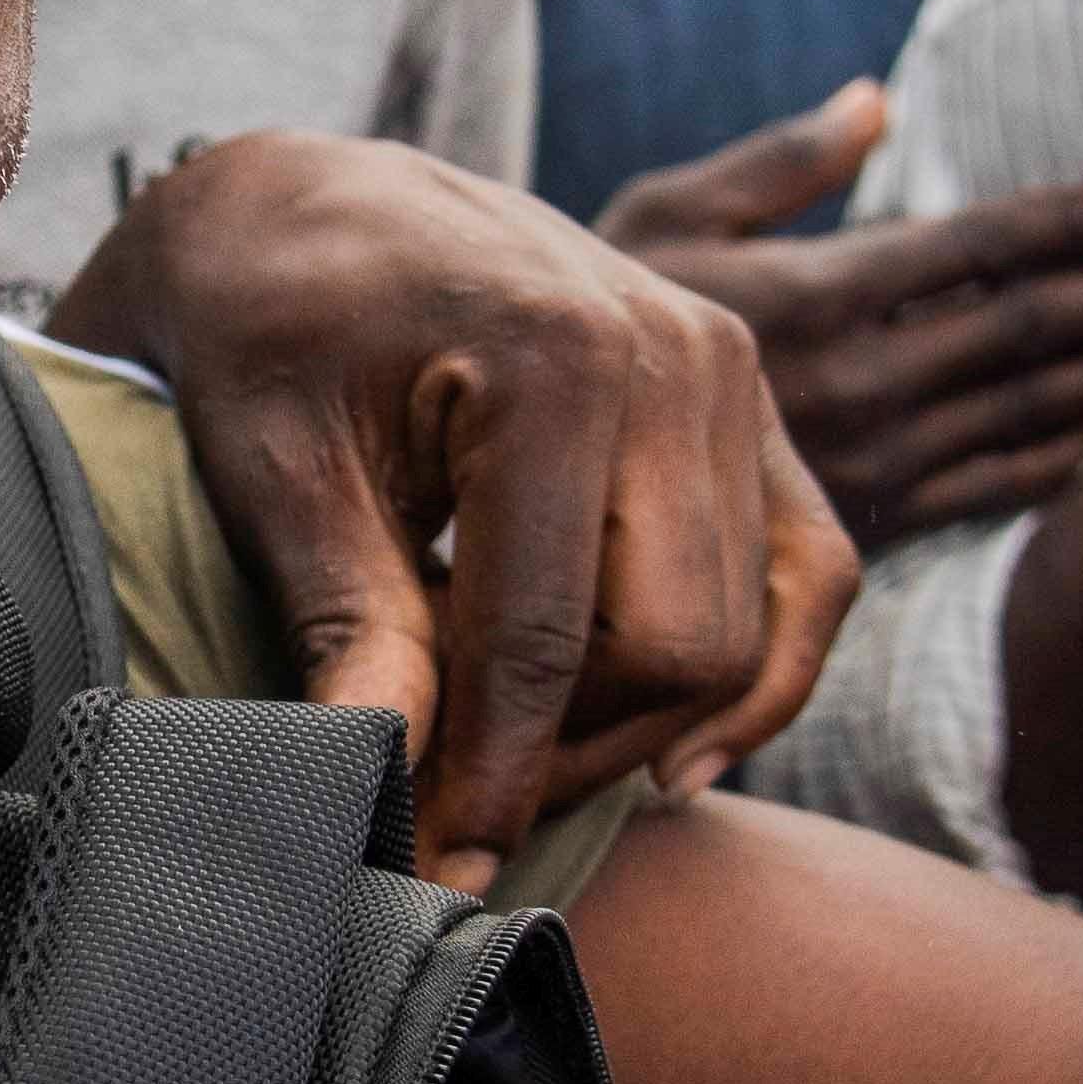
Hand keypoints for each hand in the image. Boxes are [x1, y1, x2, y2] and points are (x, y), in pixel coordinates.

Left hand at [46, 130, 847, 890]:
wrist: (310, 213)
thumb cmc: (271, 331)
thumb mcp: (278, 472)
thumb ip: (348, 622)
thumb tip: (386, 774)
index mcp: (555, 354)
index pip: (546, 634)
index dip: (493, 775)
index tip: (436, 870)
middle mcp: (678, 351)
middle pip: (676, 647)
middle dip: (565, 755)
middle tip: (450, 806)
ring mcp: (731, 370)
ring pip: (745, 632)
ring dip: (636, 727)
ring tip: (513, 763)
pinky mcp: (749, 401)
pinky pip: (811, 573)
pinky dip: (761, 675)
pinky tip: (671, 758)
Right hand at [605, 82, 1082, 550]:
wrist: (539, 470)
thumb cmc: (597, 316)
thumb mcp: (667, 214)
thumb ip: (784, 164)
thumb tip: (880, 98)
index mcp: (816, 293)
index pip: (977, 248)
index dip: (1069, 223)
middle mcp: (857, 383)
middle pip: (1027, 328)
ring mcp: (871, 461)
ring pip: (1029, 409)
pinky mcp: (871, 523)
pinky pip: (995, 487)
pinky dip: (1066, 453)